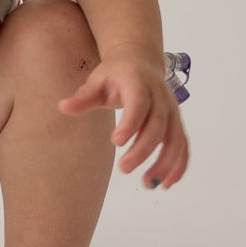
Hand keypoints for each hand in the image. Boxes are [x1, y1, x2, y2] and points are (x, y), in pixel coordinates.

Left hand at [59, 53, 188, 189]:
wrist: (140, 63)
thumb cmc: (114, 75)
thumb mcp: (96, 81)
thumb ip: (83, 97)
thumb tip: (62, 107)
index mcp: (138, 83)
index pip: (138, 103)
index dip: (130, 122)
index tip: (115, 142)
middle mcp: (160, 96)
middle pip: (158, 124)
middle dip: (143, 149)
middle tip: (123, 168)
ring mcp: (172, 110)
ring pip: (175, 138)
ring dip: (165, 163)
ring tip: (148, 184)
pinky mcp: (177, 123)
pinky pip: (183, 145)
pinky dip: (179, 165)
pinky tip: (166, 184)